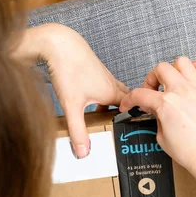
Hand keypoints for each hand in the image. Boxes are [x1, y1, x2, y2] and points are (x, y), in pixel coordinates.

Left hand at [15, 24, 128, 156]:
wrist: (58, 43)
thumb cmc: (68, 69)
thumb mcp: (72, 106)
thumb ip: (78, 130)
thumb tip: (83, 153)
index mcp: (112, 93)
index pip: (132, 110)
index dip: (136, 122)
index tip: (137, 134)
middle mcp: (111, 84)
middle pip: (127, 102)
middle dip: (128, 115)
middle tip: (127, 130)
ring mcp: (103, 76)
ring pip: (116, 94)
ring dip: (115, 106)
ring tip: (110, 120)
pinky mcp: (93, 72)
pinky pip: (105, 88)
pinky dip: (104, 98)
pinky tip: (91, 104)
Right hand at [120, 56, 195, 196]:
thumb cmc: (193, 153)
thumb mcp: (163, 139)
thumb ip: (158, 120)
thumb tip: (158, 113)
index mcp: (166, 103)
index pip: (139, 94)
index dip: (129, 100)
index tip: (128, 105)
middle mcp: (183, 91)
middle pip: (160, 69)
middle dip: (151, 79)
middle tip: (151, 92)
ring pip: (183, 62)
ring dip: (173, 70)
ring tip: (172, 82)